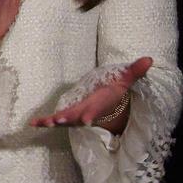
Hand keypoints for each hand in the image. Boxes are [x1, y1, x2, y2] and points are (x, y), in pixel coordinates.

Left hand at [33, 56, 151, 130]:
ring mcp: (77, 115)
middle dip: (68, 119)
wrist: (110, 105)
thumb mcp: (126, 79)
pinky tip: (32, 123)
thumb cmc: (115, 90)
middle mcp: (88, 111)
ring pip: (65, 120)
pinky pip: (56, 120)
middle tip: (57, 120)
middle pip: (77, 116)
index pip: (96, 109)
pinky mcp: (69, 116)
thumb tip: (149, 58)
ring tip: (42, 122)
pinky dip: (45, 122)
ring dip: (54, 121)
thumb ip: (135, 70)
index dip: (91, 114)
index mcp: (100, 102)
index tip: (86, 120)